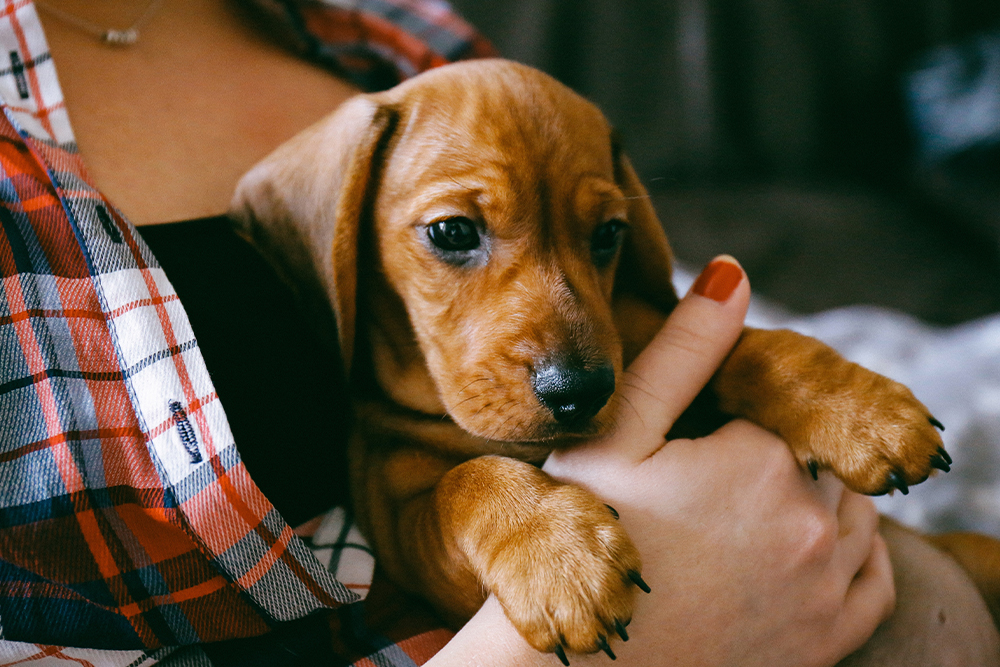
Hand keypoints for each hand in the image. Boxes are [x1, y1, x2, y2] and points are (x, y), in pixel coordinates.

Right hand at [430, 256, 894, 666]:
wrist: (581, 665)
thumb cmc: (584, 539)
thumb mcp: (617, 434)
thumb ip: (683, 351)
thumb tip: (735, 273)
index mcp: (764, 464)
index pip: (783, 408)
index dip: (738, 419)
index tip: (694, 447)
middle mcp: (813, 526)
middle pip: (823, 457)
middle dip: (777, 455)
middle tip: (710, 480)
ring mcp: (826, 589)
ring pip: (855, 510)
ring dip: (820, 496)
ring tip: (748, 508)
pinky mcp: (827, 641)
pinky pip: (874, 579)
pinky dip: (856, 554)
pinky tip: (812, 546)